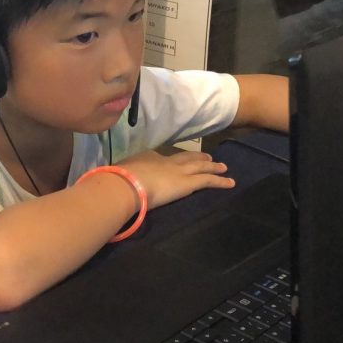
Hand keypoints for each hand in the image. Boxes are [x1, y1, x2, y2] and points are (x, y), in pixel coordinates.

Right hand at [118, 150, 234, 208]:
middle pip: (185, 157)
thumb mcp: (117, 177)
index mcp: (147, 157)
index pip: (161, 158)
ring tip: (223, 166)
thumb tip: (112, 185)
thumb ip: (119, 180)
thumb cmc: (118, 181)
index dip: (170, 160)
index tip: (174, 162)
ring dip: (212, 166)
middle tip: (208, 157)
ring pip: (200, 167)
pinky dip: (220, 181)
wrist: (127, 184)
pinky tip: (230, 182)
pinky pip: (208, 180)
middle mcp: (165, 161)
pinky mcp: (188, 182)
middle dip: (197, 157)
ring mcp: (179, 171)